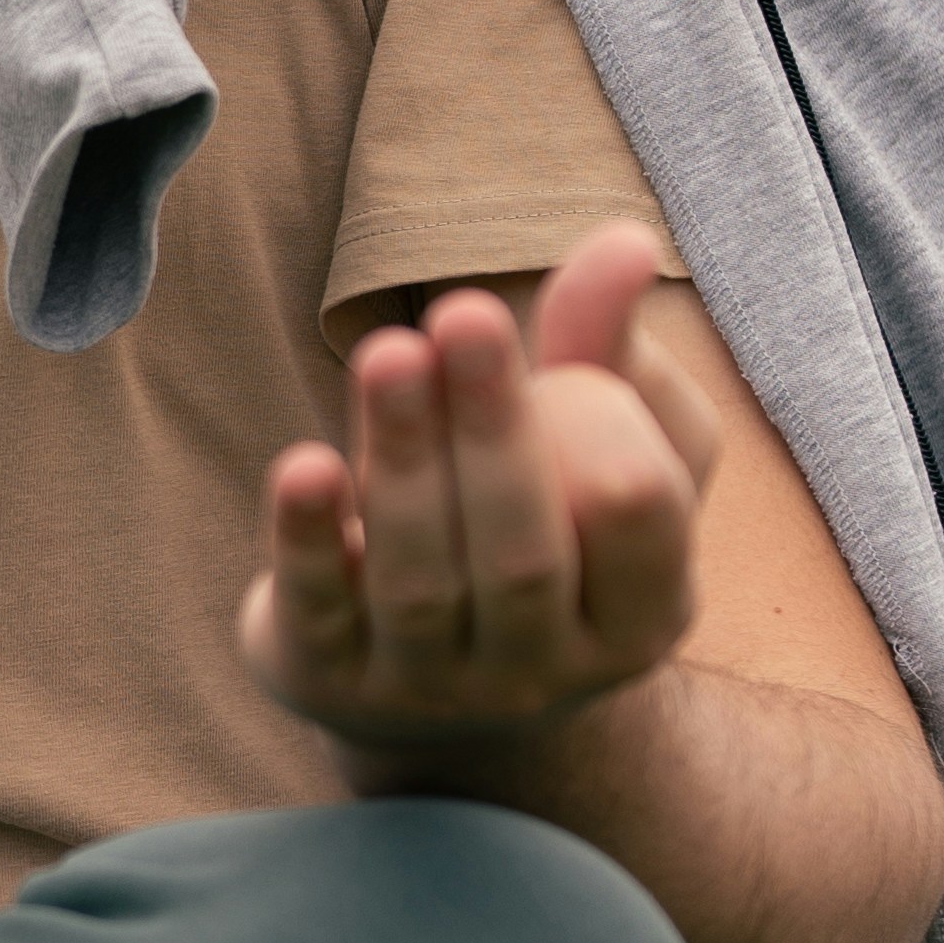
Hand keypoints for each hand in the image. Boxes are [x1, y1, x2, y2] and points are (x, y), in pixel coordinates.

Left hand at [239, 221, 717, 765]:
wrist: (444, 702)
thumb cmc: (544, 533)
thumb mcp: (597, 452)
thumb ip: (605, 349)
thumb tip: (624, 239)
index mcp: (641, 613)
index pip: (640, 516)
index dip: (609, 426)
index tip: (563, 360)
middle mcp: (544, 671)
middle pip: (523, 553)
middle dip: (492, 427)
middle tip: (461, 310)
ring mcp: (432, 688)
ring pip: (420, 578)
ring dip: (403, 456)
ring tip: (389, 351)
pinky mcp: (327, 678)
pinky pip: (318, 609)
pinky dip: (308, 539)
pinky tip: (302, 466)